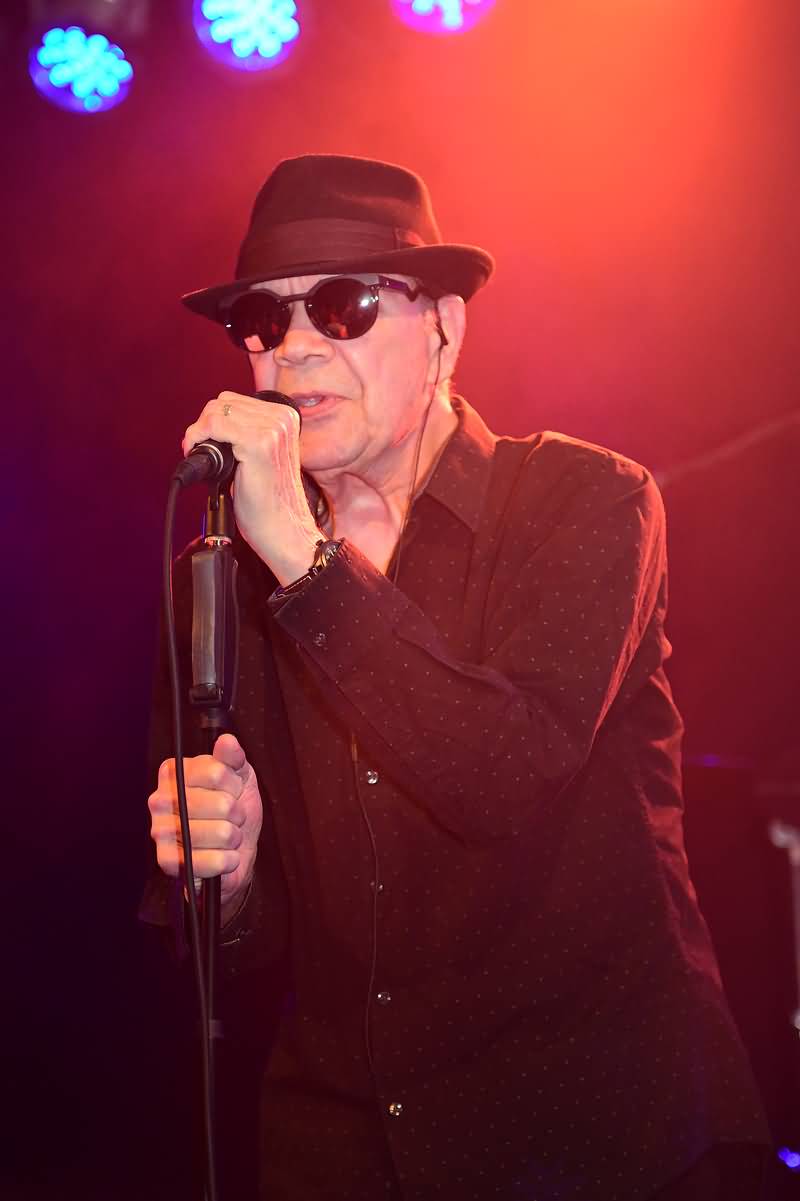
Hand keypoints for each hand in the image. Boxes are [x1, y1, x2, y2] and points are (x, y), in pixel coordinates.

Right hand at [148, 733, 262, 908]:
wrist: (233, 850)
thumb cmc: (232, 810)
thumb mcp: (239, 777)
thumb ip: (232, 758)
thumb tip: (226, 740)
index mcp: (175, 774)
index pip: (216, 773)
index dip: (234, 784)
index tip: (234, 790)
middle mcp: (160, 800)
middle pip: (220, 804)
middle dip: (237, 813)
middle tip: (233, 816)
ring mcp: (161, 831)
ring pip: (220, 832)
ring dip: (234, 837)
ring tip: (228, 836)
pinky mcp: (167, 861)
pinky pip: (212, 861)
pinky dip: (227, 860)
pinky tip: (224, 856)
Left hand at [183, 391, 322, 583]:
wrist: (284, 529)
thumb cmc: (270, 501)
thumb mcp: (262, 457)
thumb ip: (246, 434)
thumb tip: (211, 424)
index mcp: (285, 418)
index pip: (235, 401)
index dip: (213, 420)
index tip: (205, 442)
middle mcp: (282, 419)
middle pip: (224, 402)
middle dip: (204, 424)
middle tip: (198, 449)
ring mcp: (272, 429)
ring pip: (216, 411)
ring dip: (199, 431)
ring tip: (199, 454)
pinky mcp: (258, 443)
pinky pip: (215, 425)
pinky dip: (198, 436)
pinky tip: (196, 453)